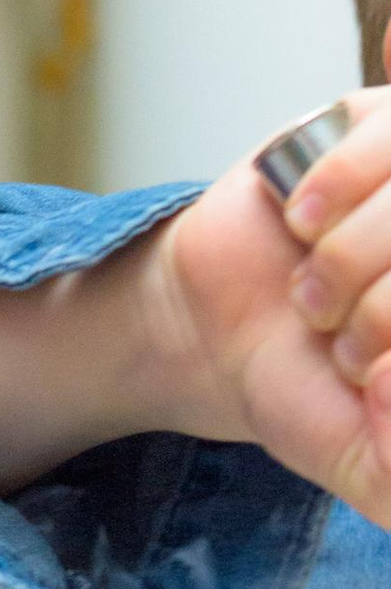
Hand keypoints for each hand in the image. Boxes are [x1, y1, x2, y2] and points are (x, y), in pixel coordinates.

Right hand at [152, 93, 390, 523]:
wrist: (214, 336)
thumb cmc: (311, 385)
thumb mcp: (372, 465)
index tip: (375, 382)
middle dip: (384, 318)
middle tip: (347, 347)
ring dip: (349, 264)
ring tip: (317, 294)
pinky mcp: (381, 122)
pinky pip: (384, 137)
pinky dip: (332, 191)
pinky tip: (304, 222)